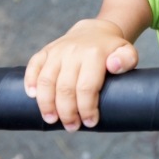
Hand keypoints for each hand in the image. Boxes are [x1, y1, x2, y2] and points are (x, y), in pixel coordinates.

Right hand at [23, 19, 138, 131]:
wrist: (95, 31)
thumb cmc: (111, 50)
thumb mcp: (127, 52)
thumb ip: (128, 59)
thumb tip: (113, 66)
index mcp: (94, 54)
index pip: (87, 87)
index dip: (87, 108)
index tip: (90, 122)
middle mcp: (73, 51)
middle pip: (65, 88)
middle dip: (67, 112)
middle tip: (72, 127)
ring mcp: (57, 51)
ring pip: (46, 80)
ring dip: (46, 104)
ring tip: (52, 120)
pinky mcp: (45, 51)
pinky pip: (33, 66)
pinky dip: (30, 82)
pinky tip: (33, 97)